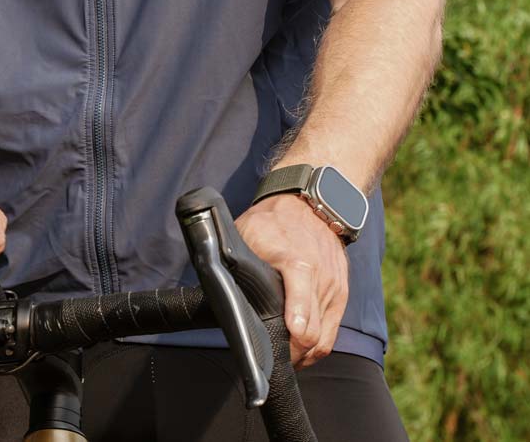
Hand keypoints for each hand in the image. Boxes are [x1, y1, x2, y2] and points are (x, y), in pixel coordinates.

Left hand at [235, 194, 348, 367]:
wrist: (310, 202)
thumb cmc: (273, 220)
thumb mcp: (248, 233)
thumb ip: (238, 261)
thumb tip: (220, 288)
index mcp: (298, 263)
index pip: (302, 305)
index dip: (293, 330)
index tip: (282, 344)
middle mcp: (322, 278)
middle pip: (313, 334)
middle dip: (292, 353)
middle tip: (270, 360)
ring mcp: (335, 288)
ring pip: (324, 339)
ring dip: (304, 354)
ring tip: (282, 360)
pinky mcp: (342, 293)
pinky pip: (332, 331)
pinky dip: (317, 345)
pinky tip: (300, 350)